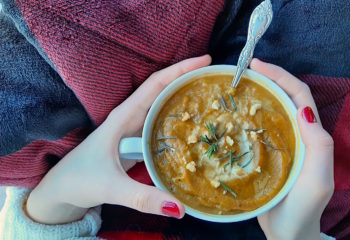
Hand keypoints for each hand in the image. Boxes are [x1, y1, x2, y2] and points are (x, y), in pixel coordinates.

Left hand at [26, 55, 211, 223]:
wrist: (62, 187)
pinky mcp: (136, 140)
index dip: (180, 69)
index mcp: (123, 117)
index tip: (205, 60)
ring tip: (212, 97)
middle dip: (189, 79)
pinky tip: (194, 127)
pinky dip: (179, 118)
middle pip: (163, 90)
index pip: (156, 84)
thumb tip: (180, 208)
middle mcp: (130, 117)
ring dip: (185, 97)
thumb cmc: (80, 180)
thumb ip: (142, 198)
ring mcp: (133, 128)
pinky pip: (161, 123)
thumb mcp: (111, 188)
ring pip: (163, 105)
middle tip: (217, 79)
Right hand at [250, 59, 333, 239]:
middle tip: (244, 70)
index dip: (281, 76)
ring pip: (271, 110)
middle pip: (284, 97)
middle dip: (268, 79)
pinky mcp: (265, 154)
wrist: (287, 233)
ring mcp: (280, 143)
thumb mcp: (317, 179)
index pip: (298, 96)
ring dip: (257, 94)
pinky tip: (231, 115)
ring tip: (237, 86)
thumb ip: (318, 145)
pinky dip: (247, 115)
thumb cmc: (303, 208)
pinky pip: (257, 128)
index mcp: (310, 136)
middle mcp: (296, 135)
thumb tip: (302, 110)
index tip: (257, 65)